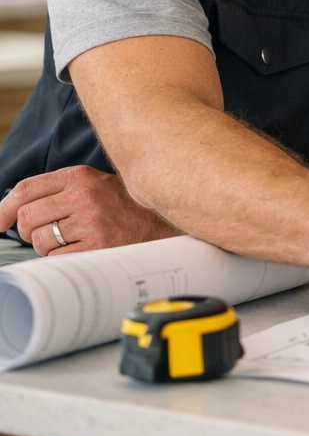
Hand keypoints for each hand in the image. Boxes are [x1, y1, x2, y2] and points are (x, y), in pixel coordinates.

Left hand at [0, 166, 178, 254]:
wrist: (166, 222)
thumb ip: (60, 189)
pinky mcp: (99, 245)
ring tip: (68, 242)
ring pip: (40, 240)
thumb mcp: (95, 184)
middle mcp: (84, 195)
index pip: (25, 190)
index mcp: (79, 176)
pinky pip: (57, 257)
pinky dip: (62, 259)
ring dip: (46, 247)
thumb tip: (13, 209)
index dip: (3, 209)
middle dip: (27, 231)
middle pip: (27, 217)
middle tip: (40, 235)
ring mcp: (91, 221)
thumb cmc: (126, 206)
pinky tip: (80, 250)